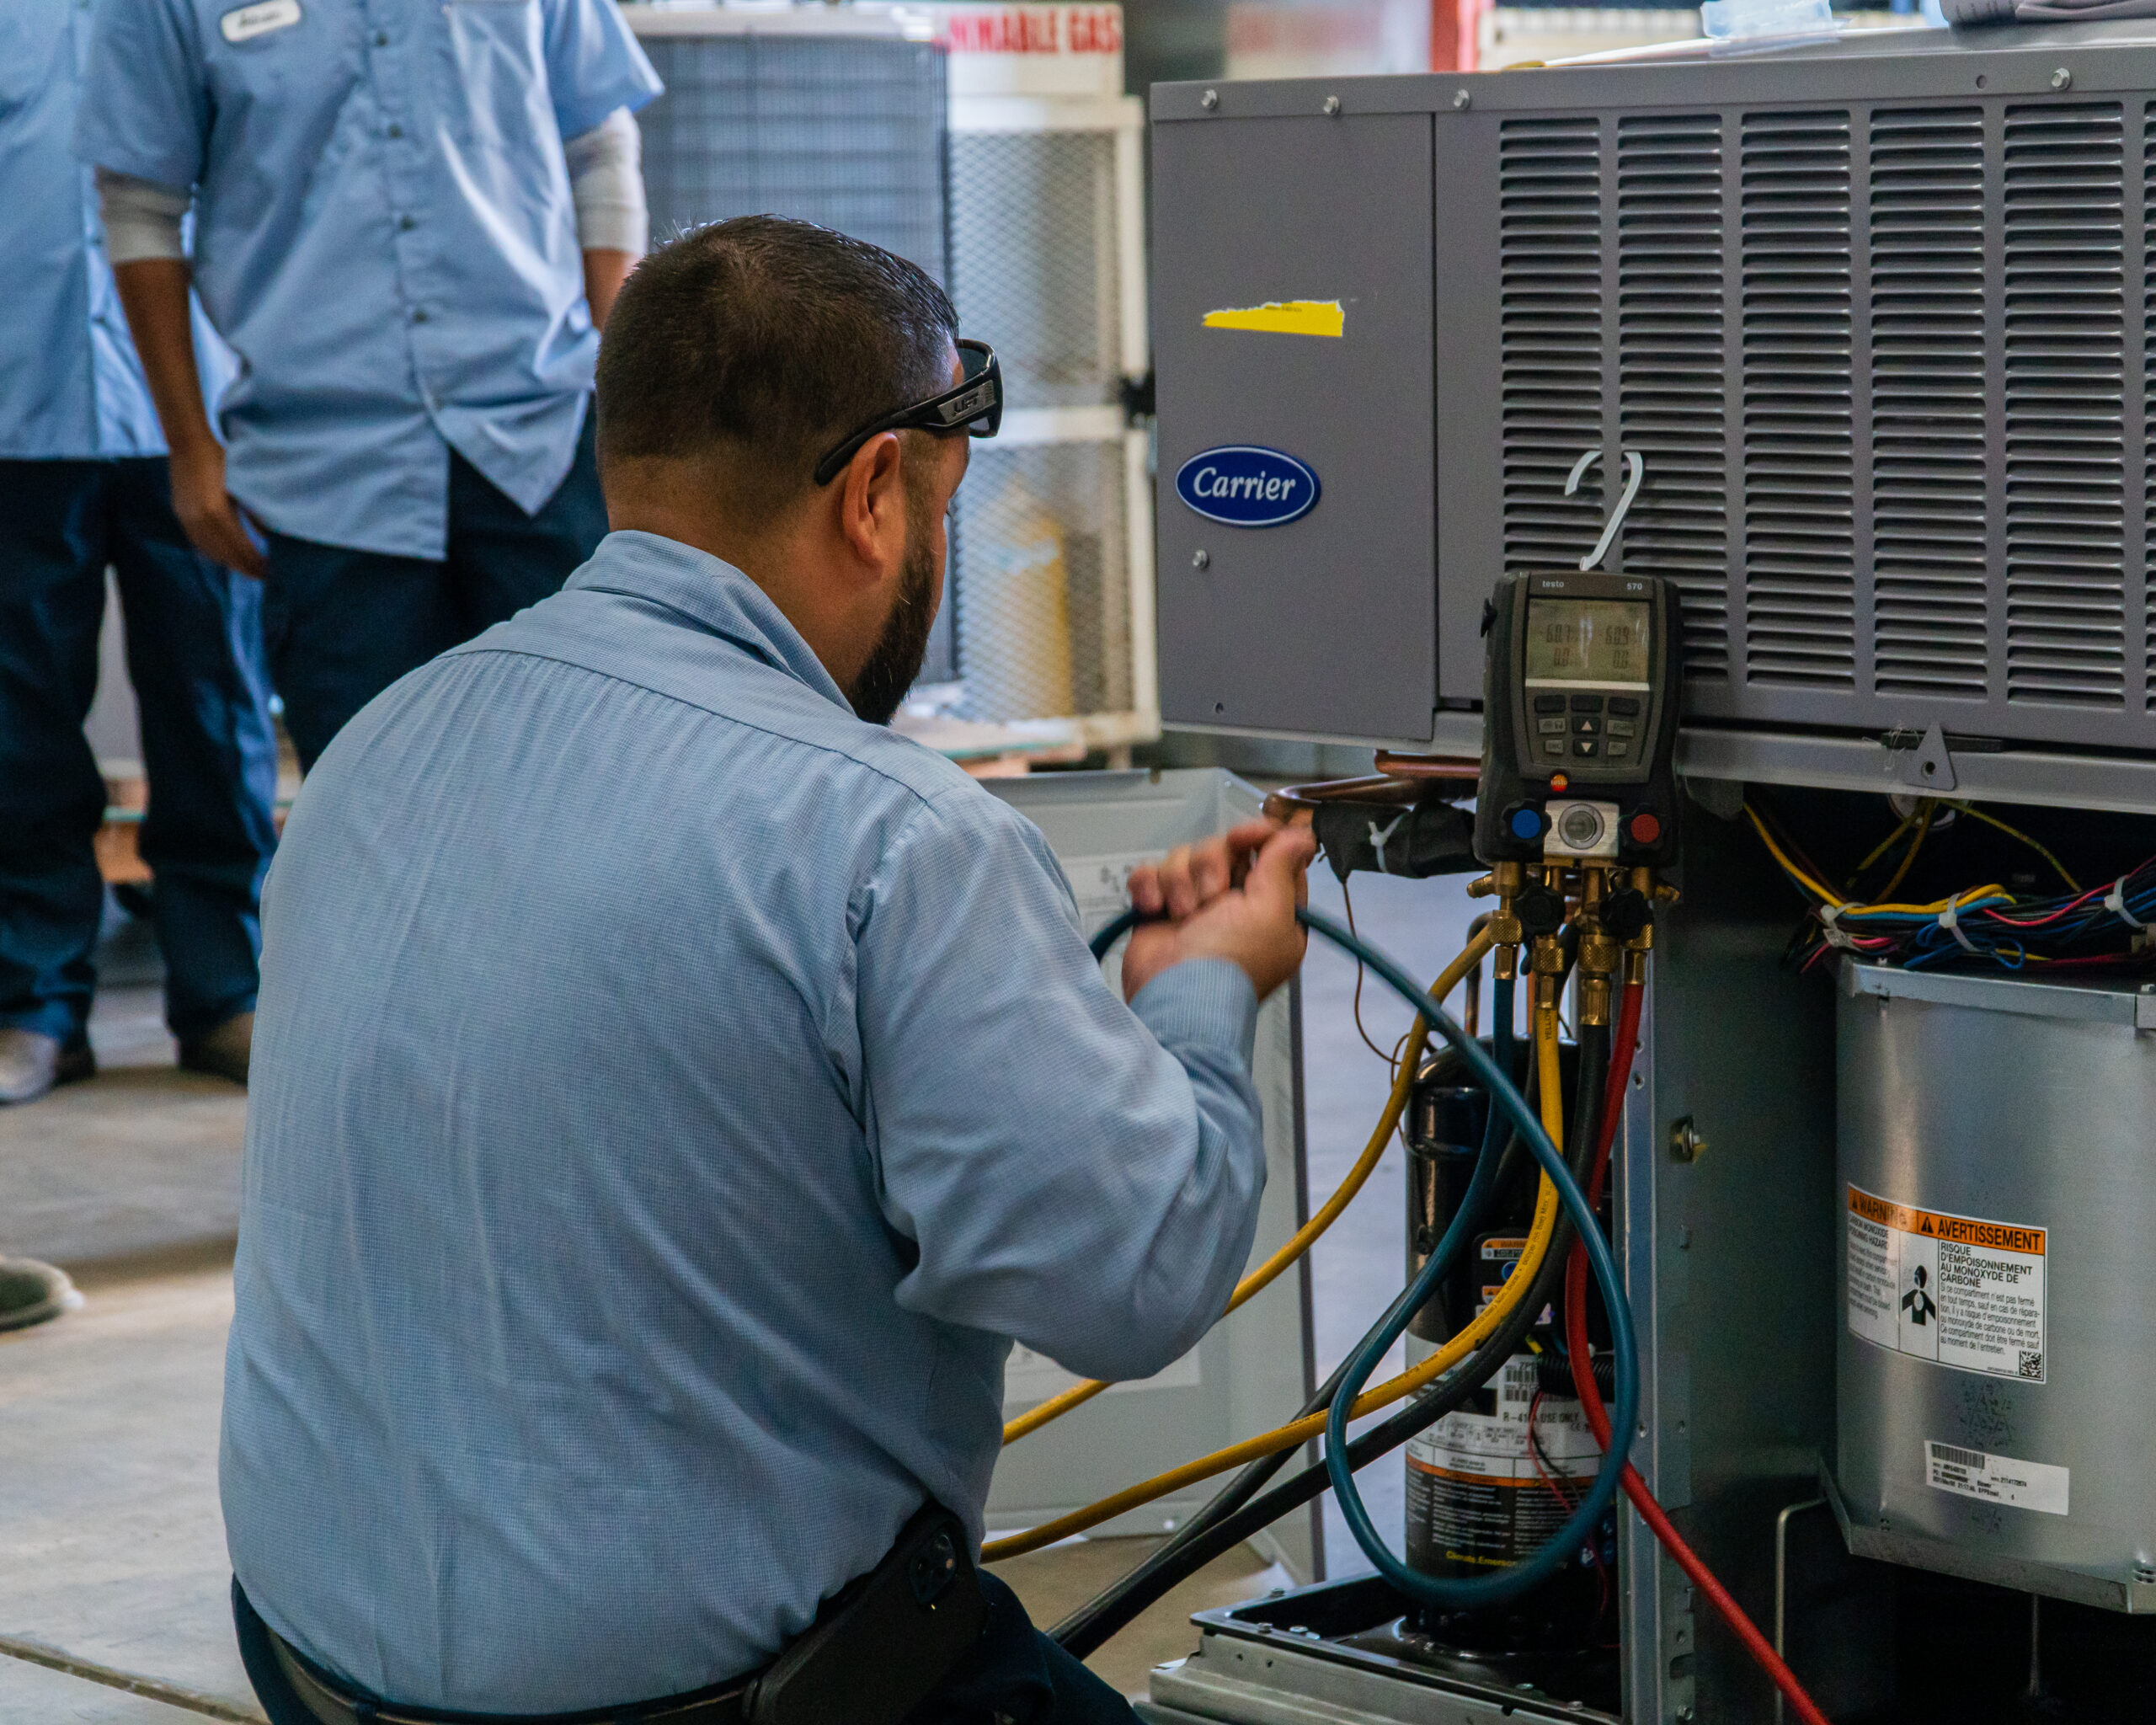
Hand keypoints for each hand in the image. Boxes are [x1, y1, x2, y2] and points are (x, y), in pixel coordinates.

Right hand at [169, 440, 265, 577]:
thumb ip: (255, 512)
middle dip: (246, 568)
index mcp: (218, 512)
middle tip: (264, 575)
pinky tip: (226, 556)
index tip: (271, 572)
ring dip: (230, 563)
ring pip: (210, 552)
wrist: (188, 443)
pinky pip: (198, 543)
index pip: (241, 549)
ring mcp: (187, 518)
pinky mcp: (181, 515)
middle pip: (226, 556)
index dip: (256, 564)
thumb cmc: (222, 459)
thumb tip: (270, 536)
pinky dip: (214, 553)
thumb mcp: (244, 485)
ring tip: (248, 568)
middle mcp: (200, 520)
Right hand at [1120, 818, 1317, 1003]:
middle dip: (1212, 864)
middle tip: (1212, 894)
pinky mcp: (1159, 908)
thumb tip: (1304, 836)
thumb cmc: (1230, 961)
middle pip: (1222, 848)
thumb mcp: (1270, 912)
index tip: (1244, 836)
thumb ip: (1283, 866)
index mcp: (1271, 906)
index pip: (1269, 852)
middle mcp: (1234, 904)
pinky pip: (1151, 873)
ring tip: (1183, 914)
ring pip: (1184, 857)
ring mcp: (1194, 906)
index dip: (1256, 836)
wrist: (1173, 996)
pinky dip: (1149, 886)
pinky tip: (1154, 908)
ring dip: (1180, 880)